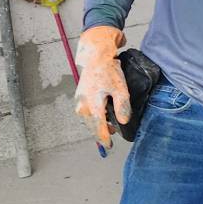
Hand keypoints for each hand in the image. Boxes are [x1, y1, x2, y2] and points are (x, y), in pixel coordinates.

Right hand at [75, 26, 128, 147]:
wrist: (96, 57)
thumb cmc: (109, 71)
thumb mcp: (121, 89)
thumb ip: (122, 107)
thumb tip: (123, 122)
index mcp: (92, 105)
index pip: (98, 128)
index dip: (104, 138)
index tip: (109, 146)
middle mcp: (82, 105)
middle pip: (90, 126)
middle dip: (99, 133)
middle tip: (109, 138)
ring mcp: (79, 101)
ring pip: (87, 120)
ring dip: (96, 125)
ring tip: (107, 128)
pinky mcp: (79, 97)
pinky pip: (85, 113)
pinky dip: (92, 117)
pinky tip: (101, 116)